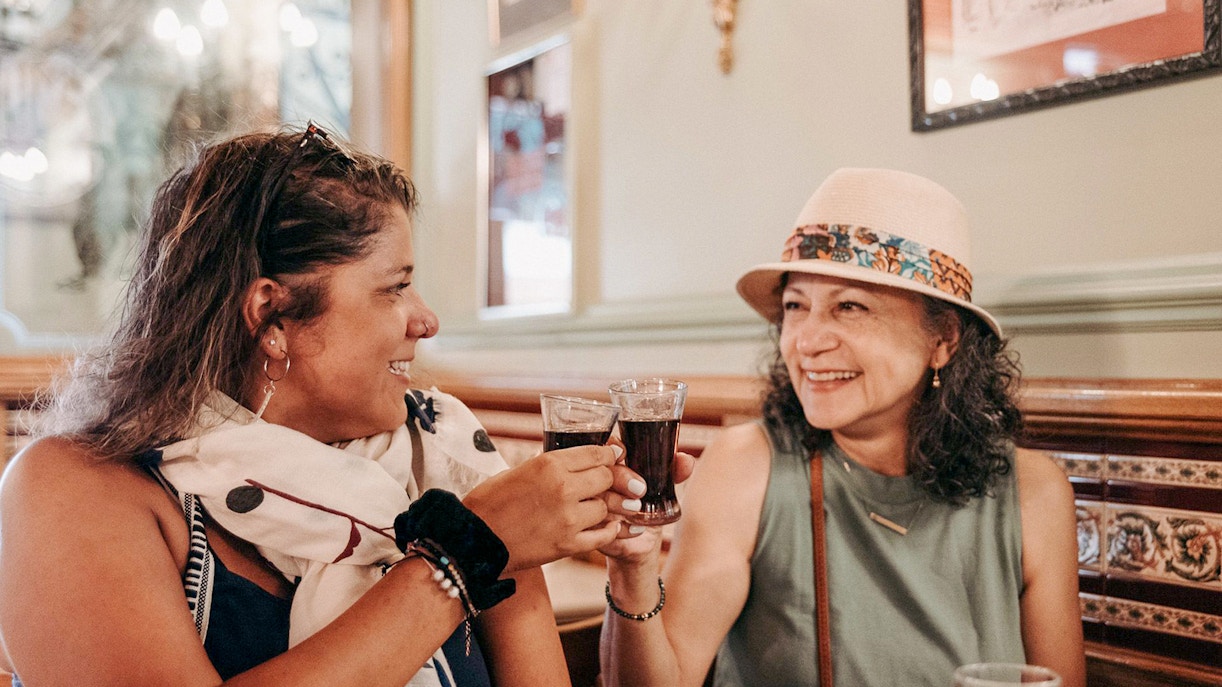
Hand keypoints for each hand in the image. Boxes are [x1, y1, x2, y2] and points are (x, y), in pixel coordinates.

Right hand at [463, 445, 619, 572]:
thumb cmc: (490, 503)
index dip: (608, 455)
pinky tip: (603, 526)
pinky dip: (607, 530)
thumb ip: (550, 465)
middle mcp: (563, 487)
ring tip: (593, 508)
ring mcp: (568, 518)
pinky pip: (603, 535)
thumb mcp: (519, 470)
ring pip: (606, 506)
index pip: (597, 453)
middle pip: (607, 477)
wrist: (472, 540)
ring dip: (602, 507)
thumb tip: (576, 459)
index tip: (612, 457)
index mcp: (549, 464)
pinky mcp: (568, 545)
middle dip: (608, 479)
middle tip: (602, 485)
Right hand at [597, 450, 696, 563]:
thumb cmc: (648, 511)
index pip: (603, 450)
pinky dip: (621, 529)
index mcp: (610, 470)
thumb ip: (673, 472)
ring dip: (619, 503)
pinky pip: (600, 529)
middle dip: (620, 477)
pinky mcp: (592, 534)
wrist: (640, 547)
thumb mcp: (662, 490)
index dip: (613, 449)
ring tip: (638, 510)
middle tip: (641, 489)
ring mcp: (591, 510)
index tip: (625, 454)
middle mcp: (596, 487)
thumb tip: (686, 461)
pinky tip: (637, 530)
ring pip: (597, 500)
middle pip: (597, 472)